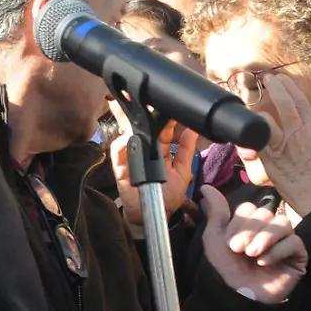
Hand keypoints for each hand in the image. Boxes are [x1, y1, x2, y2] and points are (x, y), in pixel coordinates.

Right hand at [108, 110, 197, 238]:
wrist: (153, 215)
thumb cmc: (168, 197)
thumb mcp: (183, 173)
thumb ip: (186, 151)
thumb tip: (193, 129)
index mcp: (160, 150)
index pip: (161, 129)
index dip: (162, 116)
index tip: (165, 102)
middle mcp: (145, 150)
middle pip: (141, 126)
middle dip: (139, 111)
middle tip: (139, 95)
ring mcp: (131, 157)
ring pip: (127, 134)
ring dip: (127, 121)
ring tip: (129, 108)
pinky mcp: (120, 166)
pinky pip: (118, 151)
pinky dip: (122, 143)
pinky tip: (128, 136)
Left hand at [199, 186, 307, 304]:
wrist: (240, 296)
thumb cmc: (227, 268)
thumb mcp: (215, 238)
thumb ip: (215, 212)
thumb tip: (206, 187)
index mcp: (250, 223)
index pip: (250, 208)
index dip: (239, 222)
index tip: (230, 242)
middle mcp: (269, 229)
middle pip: (266, 213)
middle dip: (250, 231)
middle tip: (239, 249)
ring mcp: (285, 241)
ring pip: (282, 224)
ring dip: (264, 238)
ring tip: (252, 255)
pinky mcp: (298, 255)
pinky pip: (294, 242)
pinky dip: (277, 251)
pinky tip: (264, 262)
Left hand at [248, 74, 310, 215]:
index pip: (301, 102)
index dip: (290, 88)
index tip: (282, 79)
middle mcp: (298, 133)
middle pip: (283, 103)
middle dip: (274, 88)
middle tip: (267, 79)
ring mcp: (282, 145)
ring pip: (265, 119)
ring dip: (258, 109)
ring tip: (252, 103)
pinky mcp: (270, 161)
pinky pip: (256, 142)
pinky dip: (251, 134)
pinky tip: (245, 129)